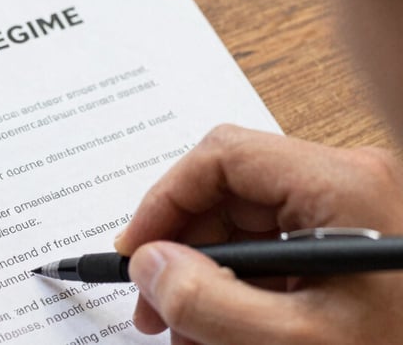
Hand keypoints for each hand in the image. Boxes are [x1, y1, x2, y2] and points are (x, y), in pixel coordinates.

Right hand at [114, 125, 402, 344]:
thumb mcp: (293, 340)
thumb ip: (208, 302)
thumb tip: (149, 264)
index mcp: (342, 185)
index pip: (223, 156)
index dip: (166, 200)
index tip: (138, 250)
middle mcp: (344, 182)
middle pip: (227, 192)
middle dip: (181, 250)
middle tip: (154, 302)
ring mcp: (344, 208)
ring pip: (242, 223)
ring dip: (203, 275)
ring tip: (188, 329)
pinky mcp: (342, 236)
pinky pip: (268, 247)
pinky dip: (236, 286)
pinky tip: (224, 325)